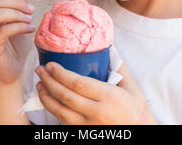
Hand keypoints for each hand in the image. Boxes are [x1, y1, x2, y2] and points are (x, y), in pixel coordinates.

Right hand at [0, 0, 35, 85]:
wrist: (12, 72)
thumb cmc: (15, 46)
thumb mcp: (20, 21)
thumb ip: (18, 4)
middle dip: (17, 2)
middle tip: (31, 9)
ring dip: (16, 14)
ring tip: (29, 19)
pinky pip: (2, 31)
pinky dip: (19, 27)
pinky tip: (29, 28)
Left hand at [35, 61, 157, 124]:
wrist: (141, 133)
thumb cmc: (137, 110)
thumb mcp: (131, 86)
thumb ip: (118, 66)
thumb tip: (107, 47)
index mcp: (108, 97)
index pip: (77, 84)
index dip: (60, 73)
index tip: (50, 64)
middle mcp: (96, 112)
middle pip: (65, 96)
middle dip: (49, 81)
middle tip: (40, 70)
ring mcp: (89, 125)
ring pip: (60, 111)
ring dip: (46, 97)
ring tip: (40, 84)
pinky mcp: (84, 133)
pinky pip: (64, 121)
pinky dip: (54, 109)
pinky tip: (49, 100)